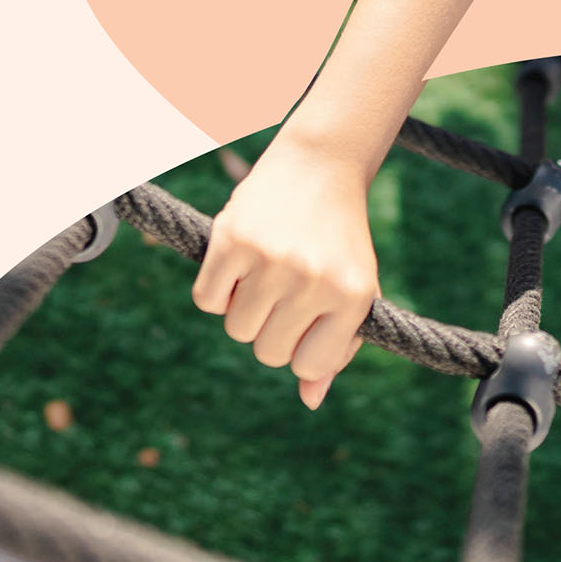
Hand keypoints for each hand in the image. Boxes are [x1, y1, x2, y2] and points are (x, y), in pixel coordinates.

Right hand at [190, 137, 379, 409]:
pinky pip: (206, 301)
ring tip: (269, 265)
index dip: (302, 347)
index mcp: (354, 296)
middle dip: (272, 326)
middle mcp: (316, 280)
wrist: (322, 161)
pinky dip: (217, 287)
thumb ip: (336, 346)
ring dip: (244, 306)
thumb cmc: (338, 235)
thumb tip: (311, 401)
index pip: (308, 365)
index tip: (308, 317)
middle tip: (288, 283)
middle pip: (268, 352)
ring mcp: (274, 261)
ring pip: (237, 329)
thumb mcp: (354, 286)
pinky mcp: (234, 240)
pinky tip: (243, 256)